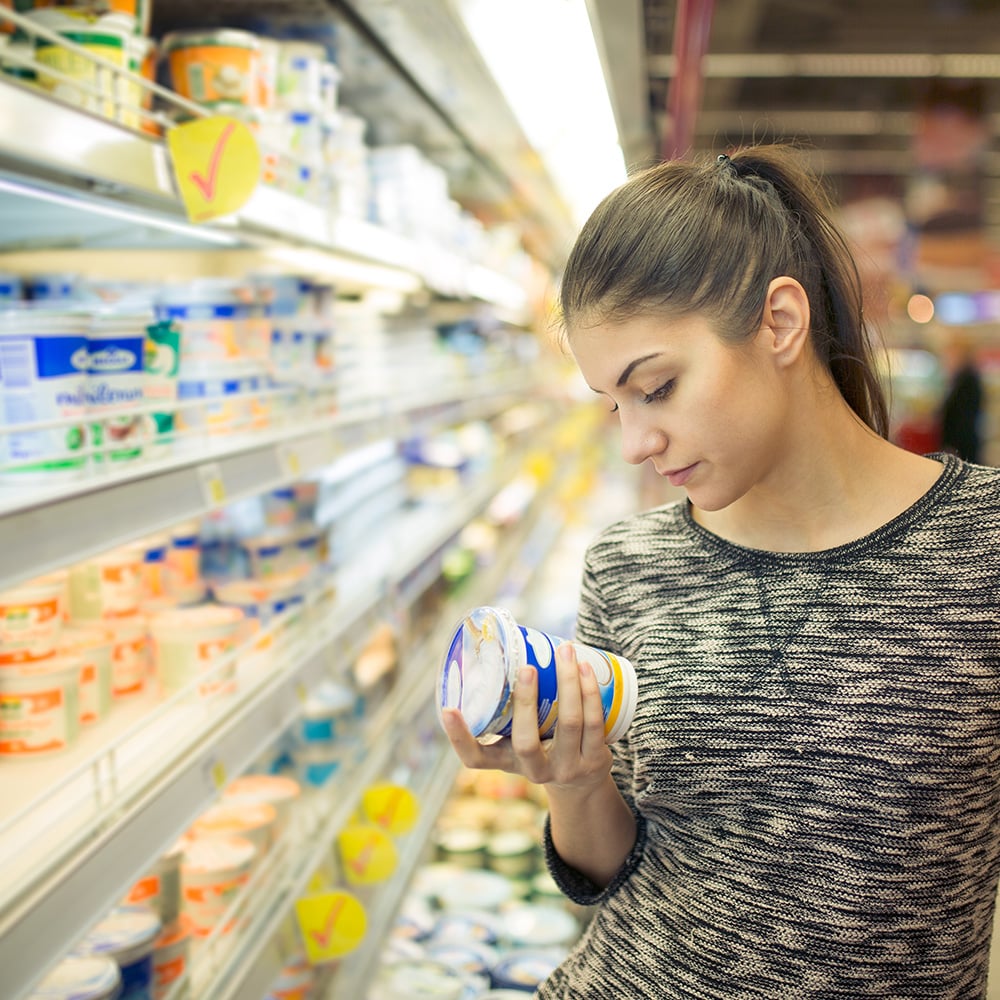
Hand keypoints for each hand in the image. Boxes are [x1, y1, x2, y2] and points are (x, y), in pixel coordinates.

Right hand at [440, 642, 612, 793]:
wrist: (583, 782)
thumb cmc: (542, 745)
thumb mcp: (519, 736)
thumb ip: (505, 707)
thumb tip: (499, 648)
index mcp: (507, 762)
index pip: (475, 758)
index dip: (459, 737)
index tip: (448, 709)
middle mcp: (534, 771)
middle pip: (526, 741)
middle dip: (525, 702)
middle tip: (526, 667)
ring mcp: (566, 768)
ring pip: (568, 723)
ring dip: (568, 683)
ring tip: (565, 652)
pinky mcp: (595, 761)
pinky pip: (594, 723)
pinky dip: (590, 692)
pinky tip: (586, 669)